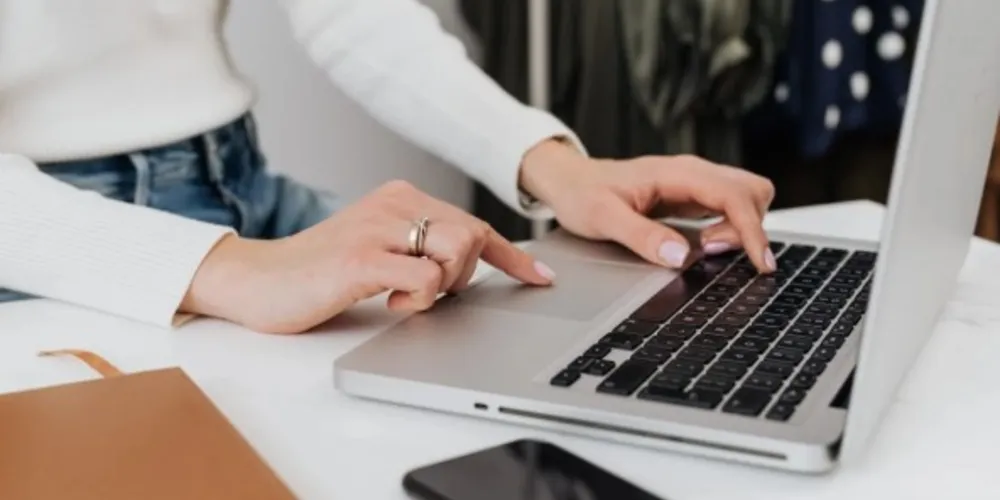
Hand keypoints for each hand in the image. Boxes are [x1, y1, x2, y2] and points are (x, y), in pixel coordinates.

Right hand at [180, 180, 554, 333]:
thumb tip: (467, 268)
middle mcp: (394, 203)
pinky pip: (427, 276)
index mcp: (400, 198)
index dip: (511, 255)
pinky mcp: (363, 258)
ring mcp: (378, 228)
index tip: (538, 277)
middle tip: (426, 291)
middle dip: (465, 274)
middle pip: (472, 235)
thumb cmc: (318, 272)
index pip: (473, 223)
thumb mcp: (378, 250)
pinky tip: (390, 301)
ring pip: (458, 249)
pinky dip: (420, 298)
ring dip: (444, 284)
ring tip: (405, 294)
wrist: (257, 280)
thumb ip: (418, 249)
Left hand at [519, 140, 776, 271]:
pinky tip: (709, 247)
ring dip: (741, 228)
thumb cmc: (581, 194)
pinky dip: (731, 228)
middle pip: (753, 191)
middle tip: (714, 254)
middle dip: (748, 226)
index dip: (752, 230)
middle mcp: (692, 173)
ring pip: (745, 198)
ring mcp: (694, 184)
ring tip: (708, 251)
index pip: (734, 195)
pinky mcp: (690, 197)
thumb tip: (681, 257)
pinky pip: (728, 208)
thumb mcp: (603, 219)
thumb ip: (642, 236)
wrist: (567, 181)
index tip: (760, 263)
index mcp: (676, 173)